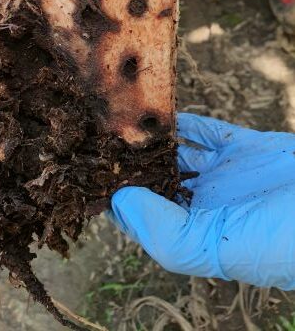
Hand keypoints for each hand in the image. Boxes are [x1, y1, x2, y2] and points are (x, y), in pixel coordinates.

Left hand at [111, 114, 294, 289]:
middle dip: (130, 162)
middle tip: (95, 137)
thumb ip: (165, 230)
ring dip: (152, 139)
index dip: (117, 196)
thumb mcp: (218, 247)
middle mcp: (205, 204)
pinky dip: (185, 123)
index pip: (144, 214)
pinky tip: (161, 113)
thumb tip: (120, 203)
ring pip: (177, 153)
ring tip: (121, 121)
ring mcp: (224, 174)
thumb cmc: (282, 240)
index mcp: (195, 233)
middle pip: (156, 180)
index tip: (85, 173)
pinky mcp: (242, 148)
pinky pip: (206, 131)